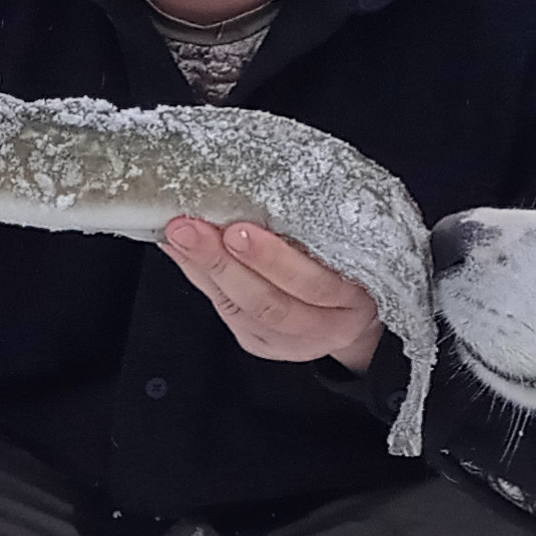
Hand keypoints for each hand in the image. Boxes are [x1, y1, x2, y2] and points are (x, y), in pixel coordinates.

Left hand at [161, 216, 383, 372]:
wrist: (356, 313)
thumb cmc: (350, 264)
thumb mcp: (349, 244)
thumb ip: (316, 227)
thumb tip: (254, 189)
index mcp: (355, 297)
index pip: (313, 283)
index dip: (273, 260)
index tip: (239, 229)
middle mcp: (325, 325)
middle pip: (270, 303)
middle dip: (224, 264)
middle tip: (191, 229)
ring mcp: (292, 341)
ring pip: (243, 311)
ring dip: (204, 270)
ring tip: (178, 237)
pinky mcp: (264, 345)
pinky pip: (228, 314)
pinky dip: (199, 279)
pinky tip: (180, 253)